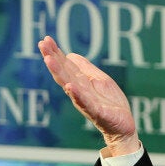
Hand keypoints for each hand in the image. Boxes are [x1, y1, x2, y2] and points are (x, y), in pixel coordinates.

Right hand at [38, 36, 138, 155]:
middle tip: (42, 44)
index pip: (65, 66)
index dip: (56, 53)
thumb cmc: (110, 103)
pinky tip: (70, 86)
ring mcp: (87, 102)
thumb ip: (86, 69)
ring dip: (59, 73)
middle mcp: (79, 92)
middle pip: (63, 73)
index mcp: (81, 83)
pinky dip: (77, 94)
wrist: (122, 125)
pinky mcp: (97, 112)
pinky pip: (86, 103)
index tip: (46, 40)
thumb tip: (71, 55)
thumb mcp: (100, 81)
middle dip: (52, 59)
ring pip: (70, 85)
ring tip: (49, 60)